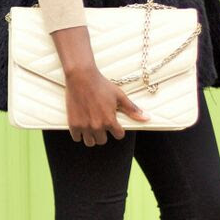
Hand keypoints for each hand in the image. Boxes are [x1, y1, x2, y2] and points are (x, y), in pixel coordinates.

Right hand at [50, 24, 150, 145]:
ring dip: (91, 136)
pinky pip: (77, 138)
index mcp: (110, 121)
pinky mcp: (73, 124)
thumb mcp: (119, 96)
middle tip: (100, 122)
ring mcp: (84, 126)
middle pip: (102, 141)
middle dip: (103, 133)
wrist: (81, 77)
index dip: (117, 129)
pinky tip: (81, 125)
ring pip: (90, 142)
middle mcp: (97, 126)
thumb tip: (146, 118)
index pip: (118, 135)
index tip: (113, 123)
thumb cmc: (101, 85)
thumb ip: (132, 109)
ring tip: (90, 126)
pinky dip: (79, 134)